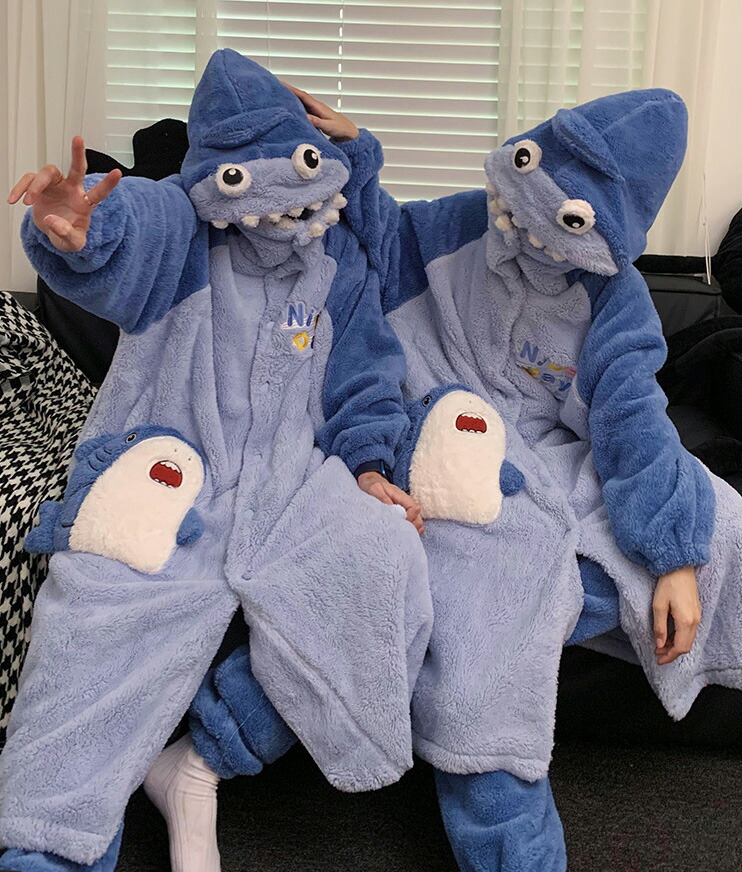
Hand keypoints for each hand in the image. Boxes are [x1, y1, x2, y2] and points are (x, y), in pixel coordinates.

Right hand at [7, 136, 121, 251]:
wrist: (54, 232)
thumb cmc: (69, 235)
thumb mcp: (72, 243)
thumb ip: (66, 234)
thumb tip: (52, 220)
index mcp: (85, 203)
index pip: (99, 193)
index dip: (108, 183)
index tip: (118, 172)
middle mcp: (72, 190)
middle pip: (77, 169)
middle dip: (78, 153)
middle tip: (78, 139)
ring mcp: (56, 186)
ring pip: (47, 173)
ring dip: (35, 186)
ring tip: (28, 202)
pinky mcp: (40, 186)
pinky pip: (28, 180)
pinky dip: (20, 188)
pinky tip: (13, 199)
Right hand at [283, 83, 359, 141]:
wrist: (347, 131)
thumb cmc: (340, 128)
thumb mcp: (328, 126)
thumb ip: (317, 122)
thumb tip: (305, 117)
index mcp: (318, 106)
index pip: (302, 95)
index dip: (292, 89)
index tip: (281, 84)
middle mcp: (315, 106)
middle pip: (299, 95)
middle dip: (288, 90)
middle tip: (275, 85)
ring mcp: (314, 110)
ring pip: (300, 101)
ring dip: (291, 97)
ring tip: (279, 93)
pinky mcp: (314, 115)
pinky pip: (302, 108)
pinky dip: (295, 105)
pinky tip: (289, 106)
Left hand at [357, 472, 424, 534]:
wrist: (371, 482)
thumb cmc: (373, 485)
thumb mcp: (375, 489)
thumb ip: (383, 498)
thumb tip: (391, 510)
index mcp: (402, 497)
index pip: (414, 508)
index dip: (409, 517)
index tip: (398, 521)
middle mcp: (406, 504)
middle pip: (418, 518)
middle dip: (412, 526)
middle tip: (398, 530)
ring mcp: (405, 510)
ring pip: (416, 523)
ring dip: (411, 530)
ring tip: (398, 533)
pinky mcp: (401, 515)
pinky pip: (410, 525)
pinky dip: (407, 530)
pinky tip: (398, 533)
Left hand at [653, 566, 701, 664]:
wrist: (680, 568)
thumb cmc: (667, 584)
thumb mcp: (658, 606)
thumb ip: (660, 627)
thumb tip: (660, 645)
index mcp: (686, 621)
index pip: (680, 647)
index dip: (669, 656)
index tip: (658, 659)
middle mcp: (695, 621)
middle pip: (686, 646)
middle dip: (671, 652)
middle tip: (657, 653)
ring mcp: (697, 616)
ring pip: (688, 639)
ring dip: (675, 645)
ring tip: (660, 646)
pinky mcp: (695, 612)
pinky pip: (689, 631)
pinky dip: (679, 637)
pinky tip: (668, 636)